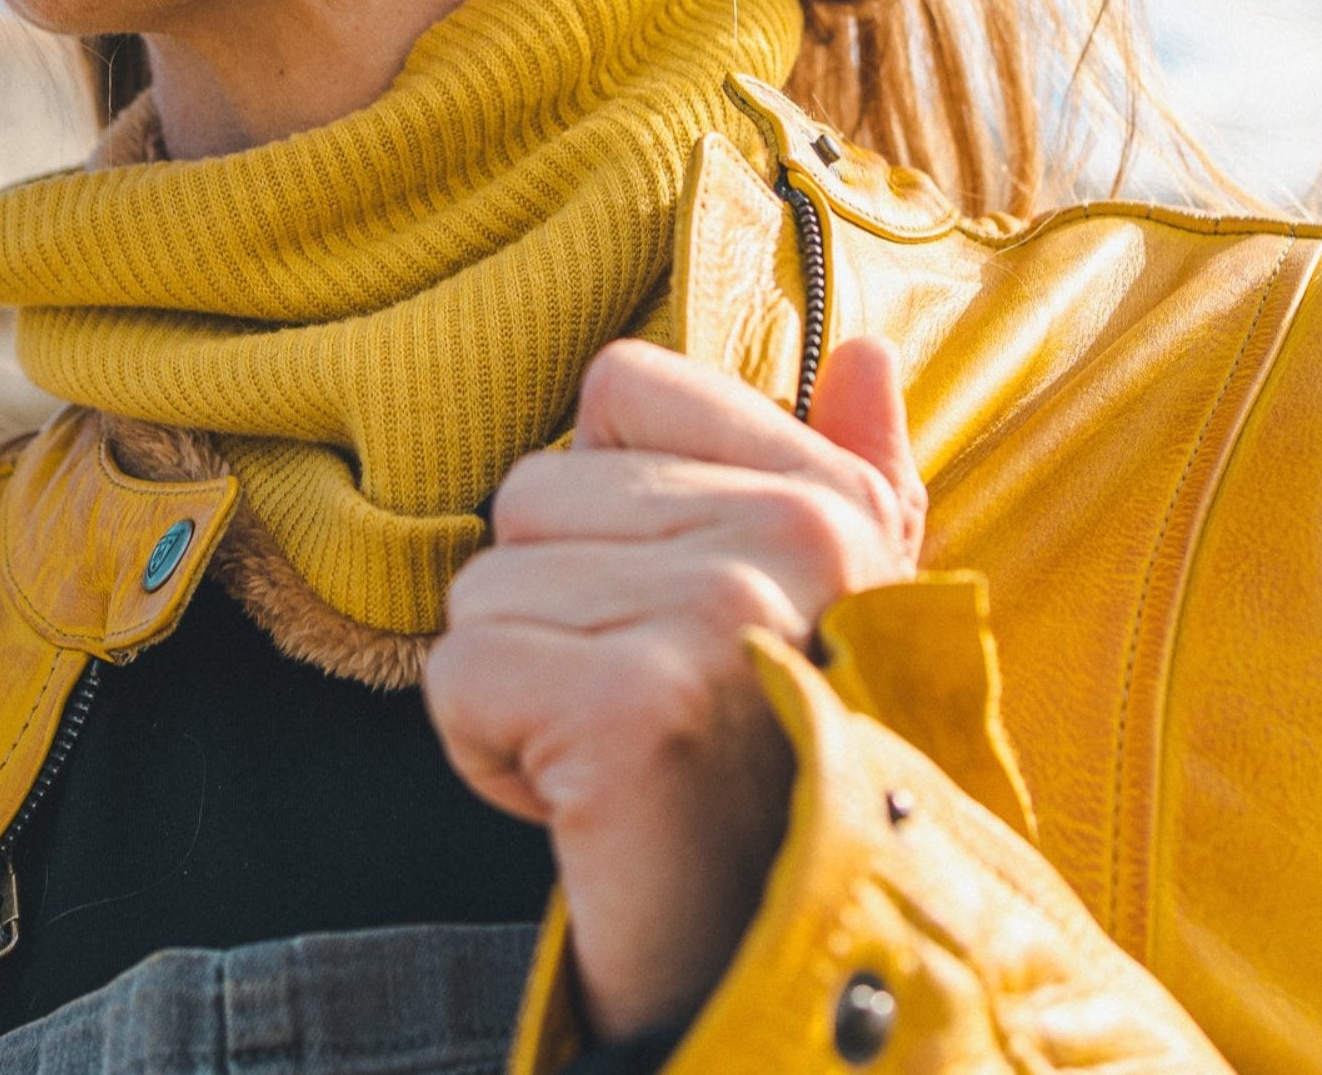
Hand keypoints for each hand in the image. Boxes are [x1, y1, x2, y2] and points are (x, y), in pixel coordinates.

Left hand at [423, 335, 926, 1039]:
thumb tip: (863, 350)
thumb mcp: (842, 611)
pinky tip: (579, 799)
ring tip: (616, 752)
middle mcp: (788, 536)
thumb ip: (852, 473)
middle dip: (553, 612)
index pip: (617, 387)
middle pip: (529, 493)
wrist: (793, 970)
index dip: (603, 500)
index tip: (665, 604)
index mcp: (829, 497)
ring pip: (483, 588)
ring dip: (518, 688)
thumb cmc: (789, 769)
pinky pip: (458, 673)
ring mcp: (714, 615)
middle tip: (644, 704)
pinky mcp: (632, 707)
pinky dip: (487, 753)